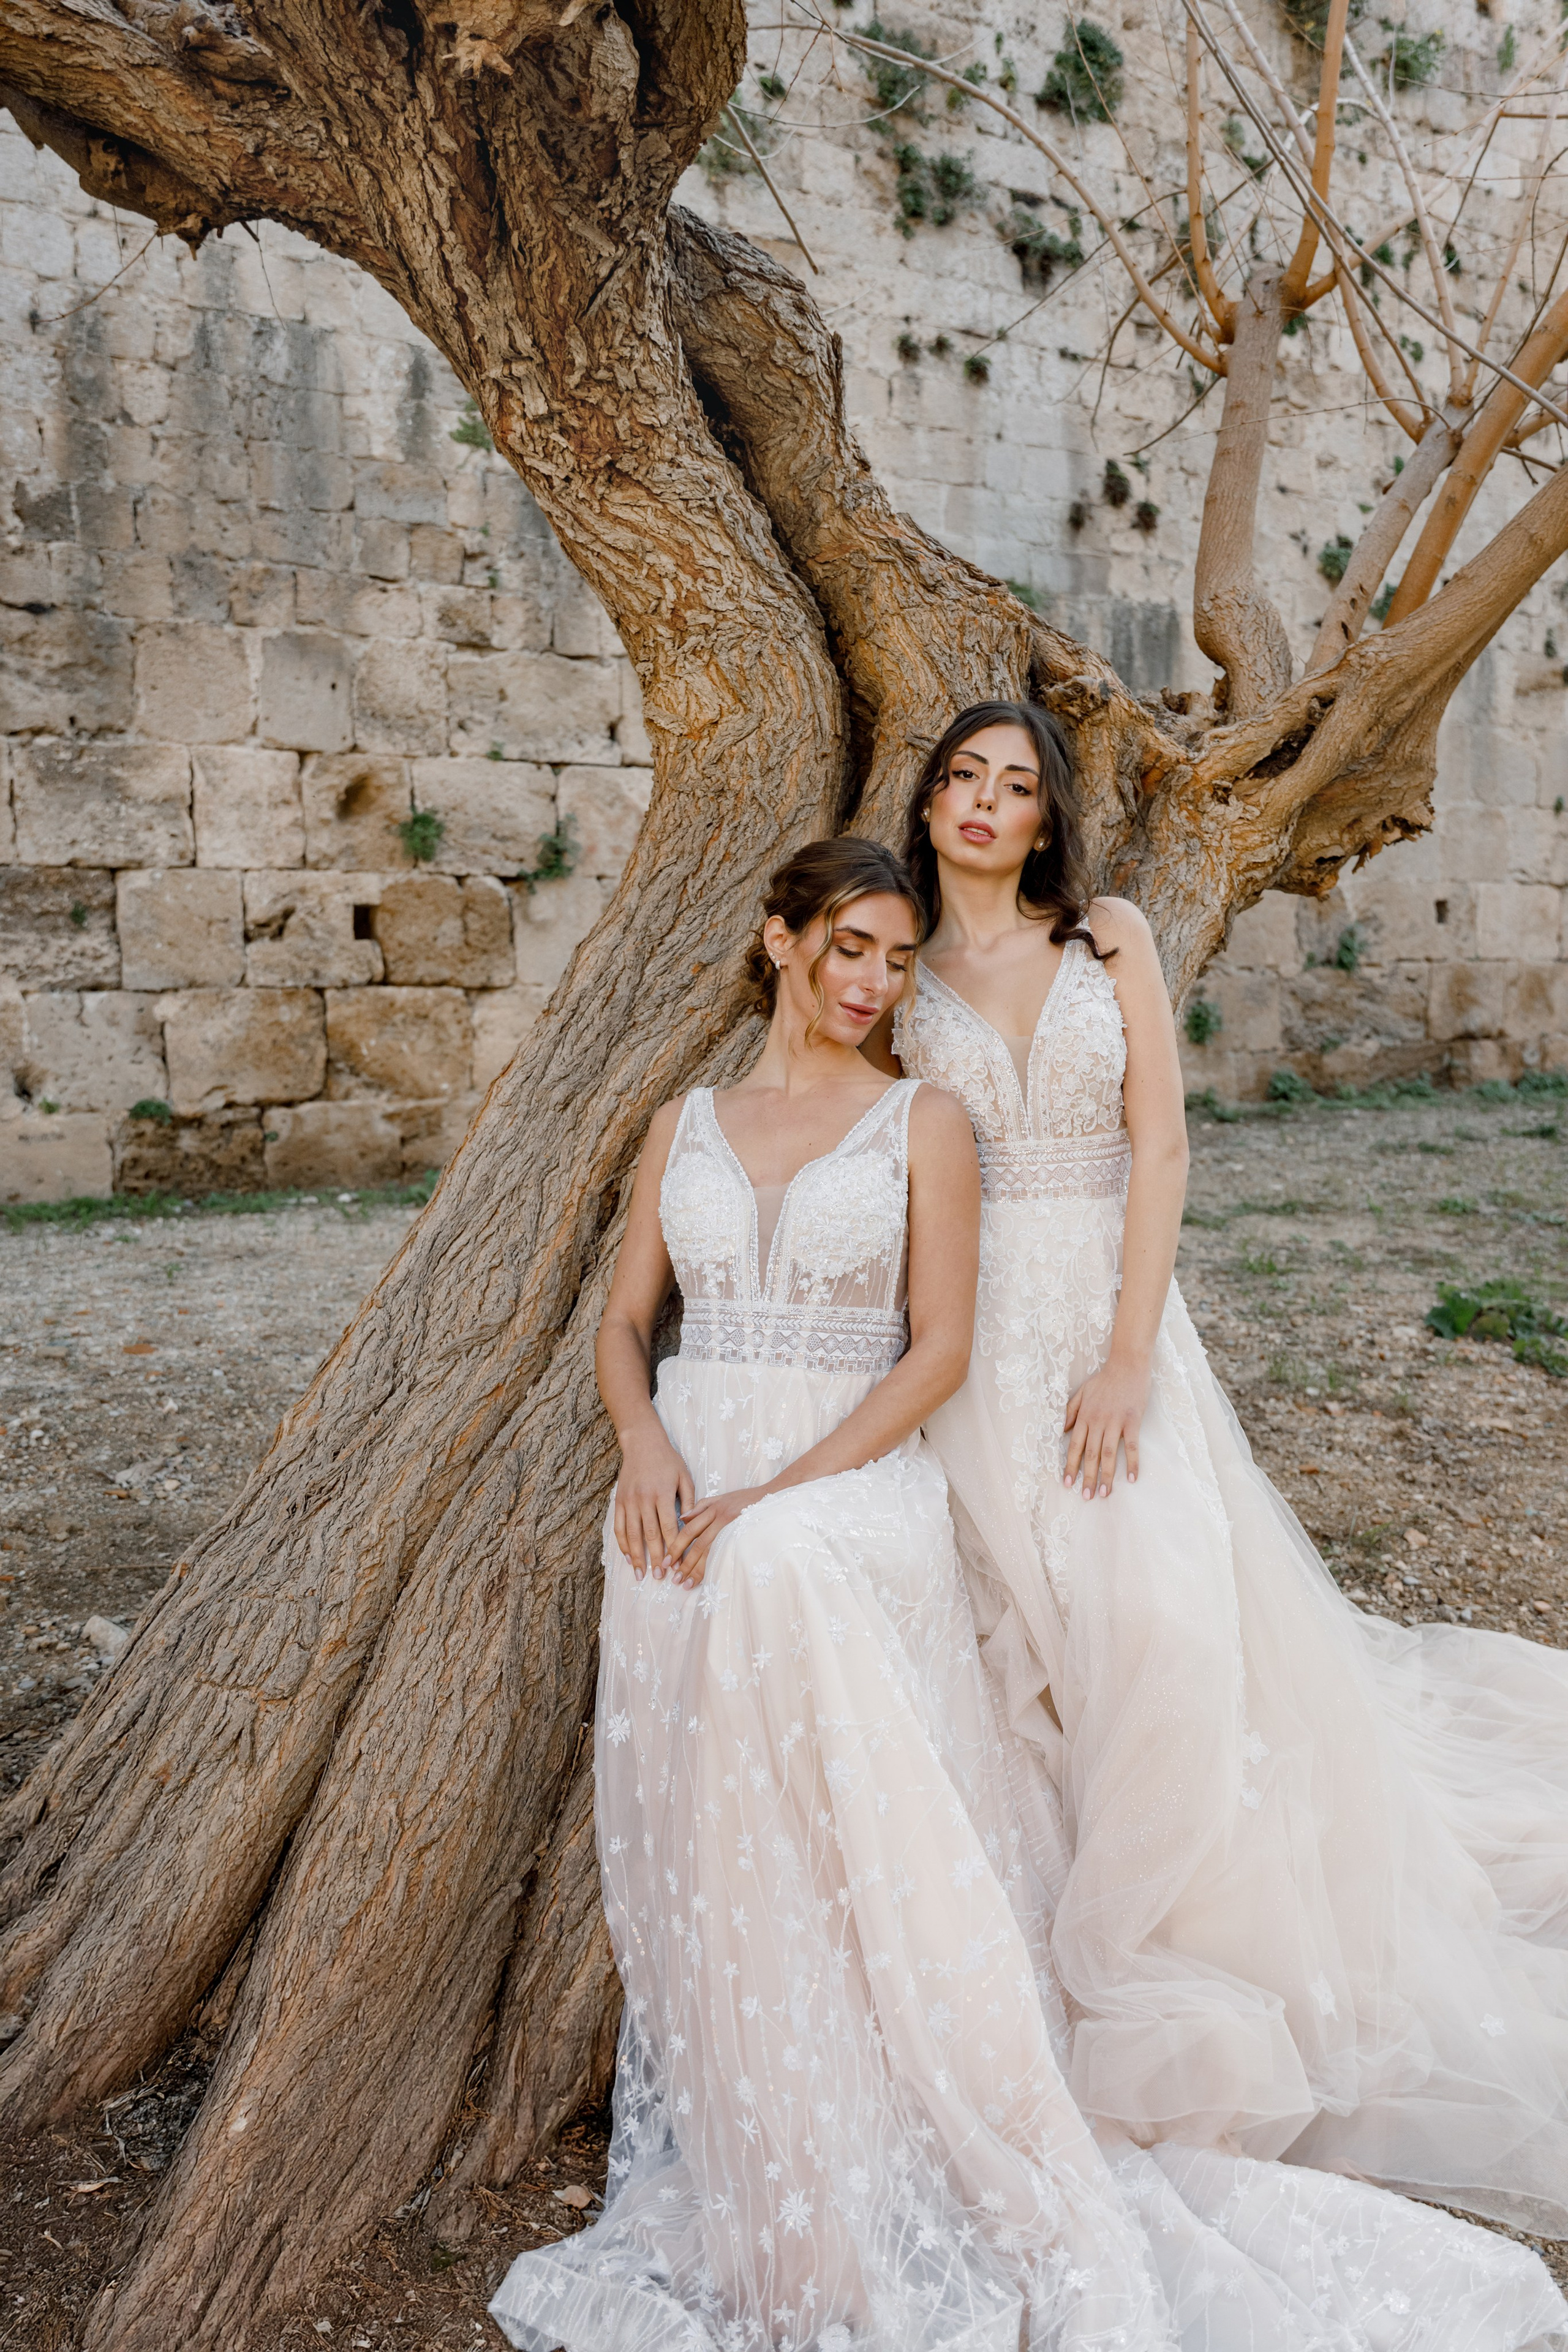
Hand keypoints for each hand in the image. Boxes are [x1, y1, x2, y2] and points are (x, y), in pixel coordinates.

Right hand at [614, 1426, 694, 1579]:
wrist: (642, 1443)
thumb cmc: (668, 1460)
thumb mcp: (684, 1477)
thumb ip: (689, 1501)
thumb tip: (690, 1525)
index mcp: (663, 1494)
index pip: (669, 1527)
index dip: (673, 1547)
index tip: (677, 1563)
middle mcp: (644, 1499)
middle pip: (649, 1534)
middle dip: (654, 1558)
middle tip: (660, 1576)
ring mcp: (629, 1501)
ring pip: (631, 1534)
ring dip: (636, 1556)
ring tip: (640, 1574)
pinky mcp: (619, 1501)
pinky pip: (619, 1526)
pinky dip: (622, 1543)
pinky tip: (627, 1556)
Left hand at [663, 1483, 771, 1587]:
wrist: (772, 1495)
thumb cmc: (746, 1499)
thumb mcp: (722, 1497)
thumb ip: (702, 1506)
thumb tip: (682, 1519)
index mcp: (711, 1508)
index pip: (688, 1530)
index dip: (676, 1547)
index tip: (667, 1562)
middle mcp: (719, 1515)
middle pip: (696, 1542)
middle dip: (683, 1562)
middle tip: (674, 1579)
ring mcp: (731, 1525)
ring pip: (709, 1549)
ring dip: (696, 1569)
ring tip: (686, 1584)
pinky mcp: (742, 1532)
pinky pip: (725, 1551)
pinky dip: (715, 1565)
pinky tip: (708, 1578)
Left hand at [1063, 1353, 1148, 1497]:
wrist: (1127, 1364)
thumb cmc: (1105, 1379)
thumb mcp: (1082, 1392)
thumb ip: (1071, 1412)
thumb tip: (1062, 1431)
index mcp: (1084, 1416)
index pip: (1075, 1446)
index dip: (1071, 1466)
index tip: (1067, 1484)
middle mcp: (1097, 1421)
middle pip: (1090, 1454)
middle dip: (1087, 1477)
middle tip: (1086, 1497)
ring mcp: (1115, 1421)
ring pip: (1108, 1453)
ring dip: (1106, 1475)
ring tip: (1103, 1494)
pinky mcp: (1132, 1421)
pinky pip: (1132, 1445)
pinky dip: (1132, 1462)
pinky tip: (1131, 1478)